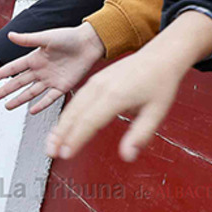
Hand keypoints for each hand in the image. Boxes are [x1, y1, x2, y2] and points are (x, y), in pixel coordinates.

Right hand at [0, 24, 106, 113]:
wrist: (89, 43)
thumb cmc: (69, 37)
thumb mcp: (46, 37)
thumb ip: (28, 39)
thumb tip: (10, 35)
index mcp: (34, 58)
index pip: (13, 68)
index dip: (1, 74)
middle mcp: (40, 70)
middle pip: (19, 83)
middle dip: (6, 90)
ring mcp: (50, 80)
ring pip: (31, 92)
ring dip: (19, 100)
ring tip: (7, 107)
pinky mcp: (62, 86)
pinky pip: (49, 98)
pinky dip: (41, 104)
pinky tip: (32, 110)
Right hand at [45, 11, 211, 161]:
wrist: (160, 56)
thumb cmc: (160, 83)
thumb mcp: (156, 113)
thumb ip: (140, 136)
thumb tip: (128, 156)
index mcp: (116, 96)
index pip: (90, 122)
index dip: (75, 139)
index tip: (66, 154)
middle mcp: (101, 87)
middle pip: (74, 114)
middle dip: (60, 134)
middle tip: (51, 152)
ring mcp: (96, 82)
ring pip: (72, 106)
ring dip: (60, 125)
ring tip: (51, 142)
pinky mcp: (95, 80)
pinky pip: (76, 99)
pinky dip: (67, 114)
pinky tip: (63, 125)